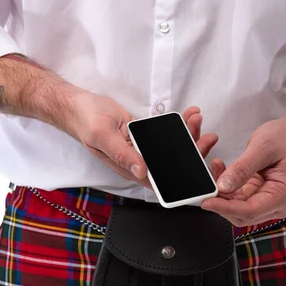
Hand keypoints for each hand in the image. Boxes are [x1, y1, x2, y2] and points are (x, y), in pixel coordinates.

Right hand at [68, 90, 220, 187]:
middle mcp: (138, 162)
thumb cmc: (85, 122)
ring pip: (172, 147)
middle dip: (192, 151)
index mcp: (130, 169)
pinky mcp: (144, 136)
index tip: (198, 169)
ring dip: (188, 135)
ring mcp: (142, 149)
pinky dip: (179, 124)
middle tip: (207, 138)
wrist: (78, 106)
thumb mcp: (104, 137)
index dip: (181, 177)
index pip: (160, 180)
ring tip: (198, 119)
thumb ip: (123, 155)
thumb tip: (141, 171)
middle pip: (171, 164)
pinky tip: (190, 115)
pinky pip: (165, 133)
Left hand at [201, 116, 285, 226]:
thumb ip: (242, 168)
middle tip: (206, 187)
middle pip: (242, 215)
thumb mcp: (262, 148)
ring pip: (237, 209)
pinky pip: (238, 200)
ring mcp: (268, 203)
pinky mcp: (259, 198)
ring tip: (214, 171)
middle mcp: (278, 204)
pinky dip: (226, 190)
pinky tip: (220, 173)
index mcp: (283, 194)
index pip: (250, 211)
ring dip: (222, 195)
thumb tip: (223, 186)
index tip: (207, 202)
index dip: (226, 208)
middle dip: (222, 203)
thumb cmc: (285, 139)